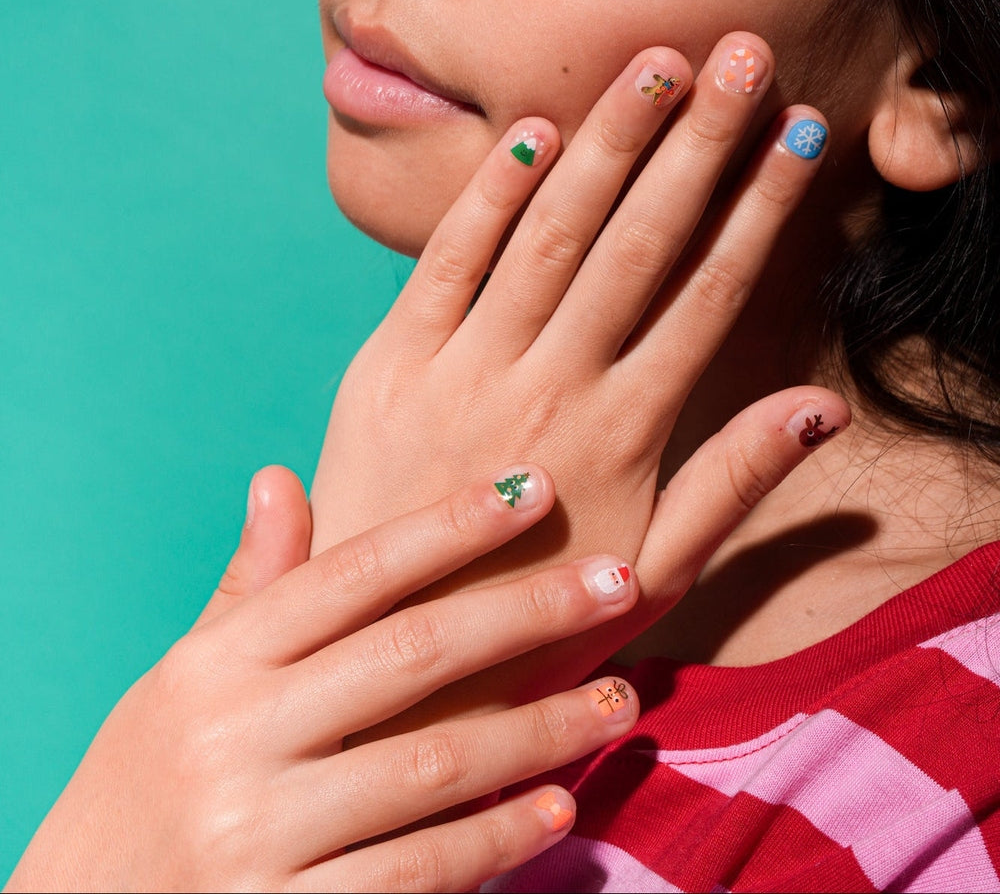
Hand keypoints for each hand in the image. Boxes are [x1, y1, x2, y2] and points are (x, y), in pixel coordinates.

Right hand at [5, 466, 639, 893]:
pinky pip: (414, 872)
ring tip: (617, 698)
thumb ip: (249, 589)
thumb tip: (278, 477)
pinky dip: (492, 841)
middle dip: (528, 611)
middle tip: (620, 582)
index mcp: (217, 665)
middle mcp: (236, 736)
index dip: (450, 525)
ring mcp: (259, 831)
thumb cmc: (146, 786)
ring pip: (433, 763)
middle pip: (412, 654)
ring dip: (539, 731)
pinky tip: (556, 809)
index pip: (354, 572)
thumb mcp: (184, 680)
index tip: (534, 488)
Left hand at [309, 35, 846, 713]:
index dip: (758, 209)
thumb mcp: (659, 576)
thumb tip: (821, 410)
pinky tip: (530, 133)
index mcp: (620, 433)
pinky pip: (442, 263)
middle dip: (698, 145)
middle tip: (745, 58)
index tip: (799, 135)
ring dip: (605, 144)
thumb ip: (734, 485)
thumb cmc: (537, 623)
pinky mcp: (388, 366)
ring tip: (656, 69)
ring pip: (547, 234)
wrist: (391, 663)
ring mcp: (461, 369)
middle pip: (636, 242)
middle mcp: (546, 386)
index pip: (707, 296)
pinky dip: (486, 196)